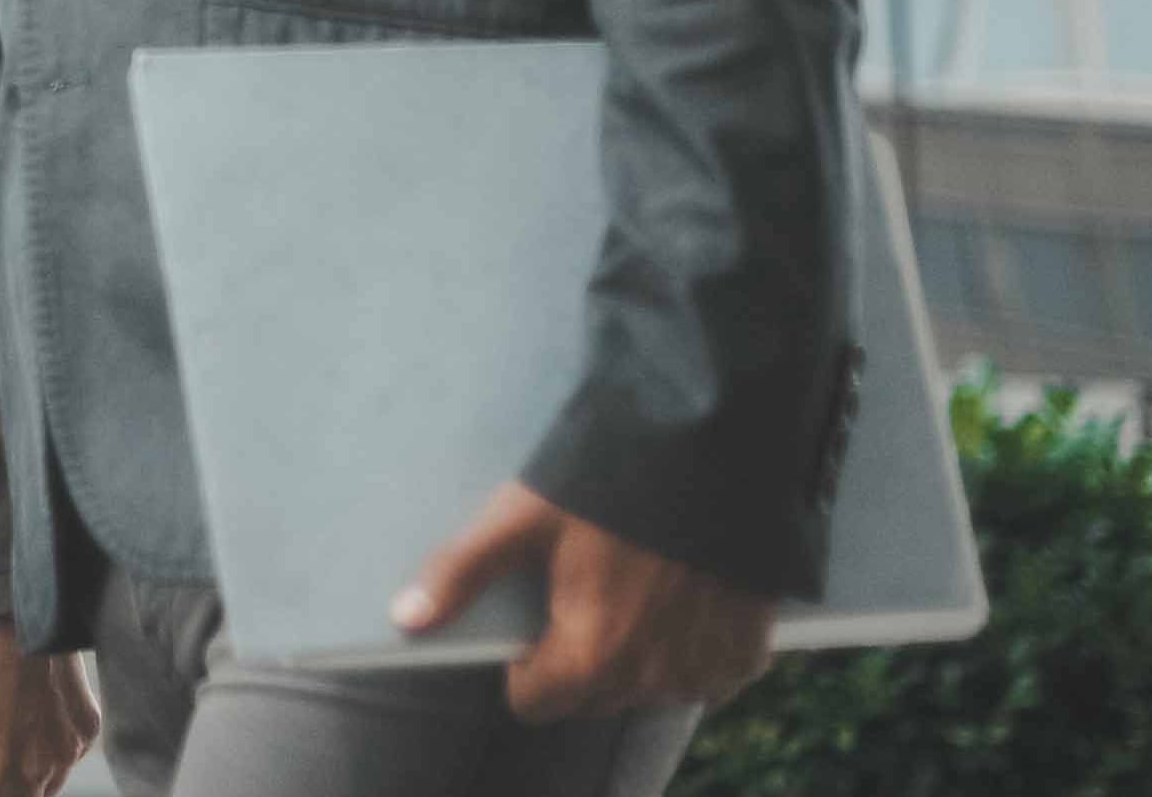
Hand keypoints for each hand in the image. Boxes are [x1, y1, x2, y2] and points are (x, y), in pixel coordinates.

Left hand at [0, 621, 95, 796]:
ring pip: (46, 789)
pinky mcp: (86, 734)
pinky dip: (51, 751)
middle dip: (0, 791)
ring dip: (27, 777)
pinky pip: (68, 759)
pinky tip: (36, 717)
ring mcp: (65, 756)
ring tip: (12, 732)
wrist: (18, 614)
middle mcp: (33, 774)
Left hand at [394, 482, 771, 722]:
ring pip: (648, 690)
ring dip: (636, 656)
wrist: (715, 447)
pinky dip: (691, 650)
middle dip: (579, 658)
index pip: (534, 704)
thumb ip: (462, 573)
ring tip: (636, 584)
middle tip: (586, 587)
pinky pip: (706, 676)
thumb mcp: (522, 518)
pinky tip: (683, 597)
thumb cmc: (608, 477)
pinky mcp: (748, 652)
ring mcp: (704, 670)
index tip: (538, 613)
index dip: (525, 662)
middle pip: (591, 698)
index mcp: (590, 656)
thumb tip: (404, 618)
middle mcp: (651, 679)